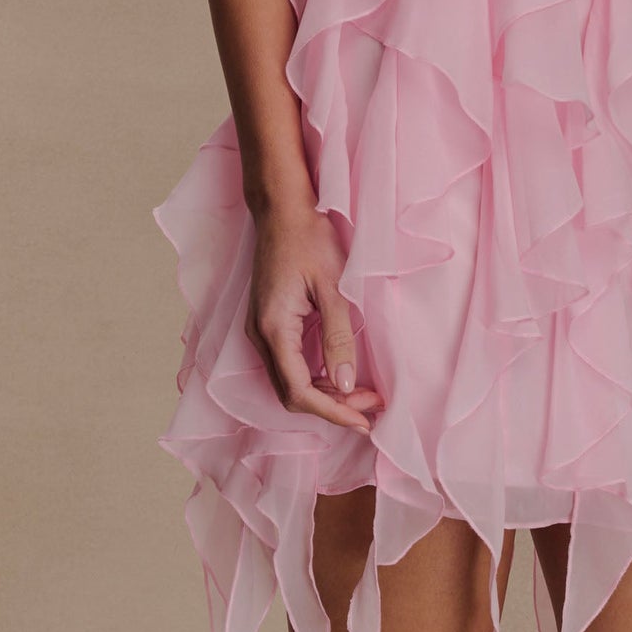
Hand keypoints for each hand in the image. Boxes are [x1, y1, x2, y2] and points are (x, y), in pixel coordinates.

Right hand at [245, 204, 384, 434]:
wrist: (282, 209)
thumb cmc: (309, 239)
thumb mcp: (333, 287)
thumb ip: (339, 338)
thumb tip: (347, 384)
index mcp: (273, 329)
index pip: (299, 392)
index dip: (333, 412)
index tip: (365, 421)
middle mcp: (259, 336)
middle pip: (291, 394)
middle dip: (333, 407)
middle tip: (373, 405)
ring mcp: (259, 331)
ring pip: (289, 382)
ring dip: (325, 394)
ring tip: (364, 393)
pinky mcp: (267, 324)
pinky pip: (288, 365)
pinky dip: (315, 377)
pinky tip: (341, 374)